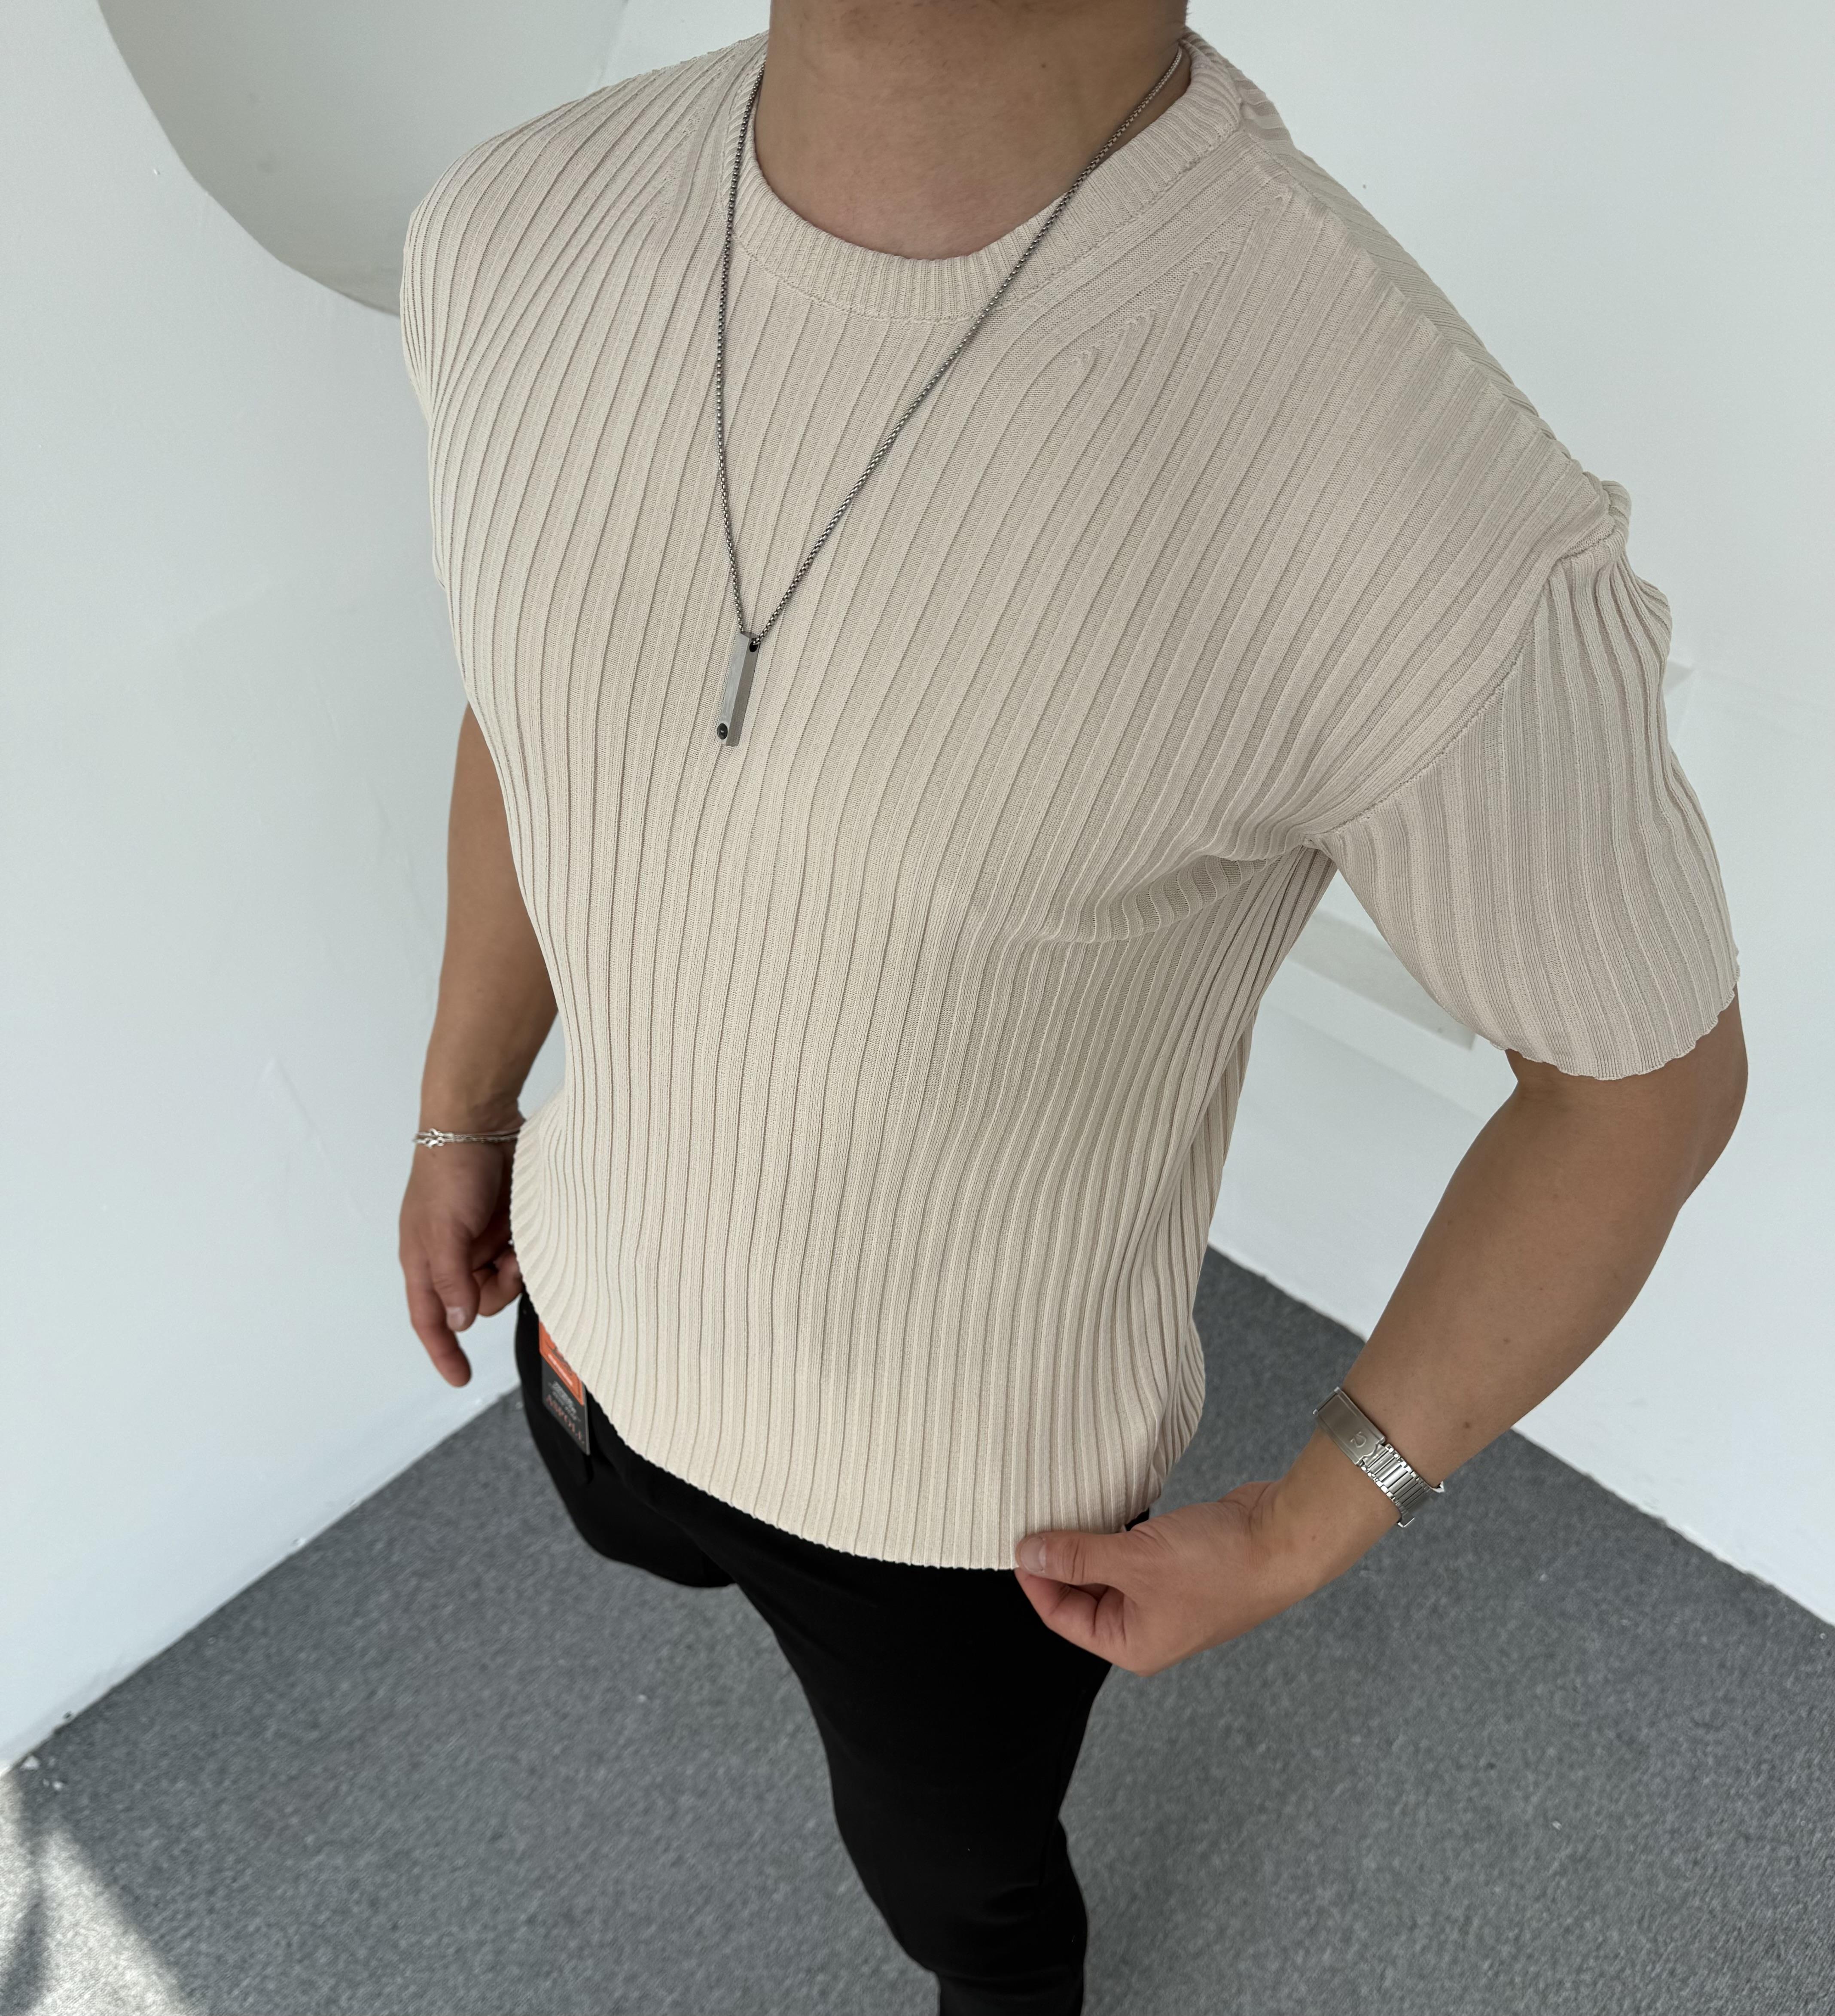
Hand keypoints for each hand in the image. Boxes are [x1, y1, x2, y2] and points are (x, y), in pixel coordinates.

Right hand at [398, 1136, 523, 1385]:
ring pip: (503, 1282)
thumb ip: (451, 1279)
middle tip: (507, 1261)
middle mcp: (451, 1257)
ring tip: (517, 1242)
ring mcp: (480, 1241)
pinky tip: (526, 1234)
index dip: (442, 1352)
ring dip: (515, 1270)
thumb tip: (460, 1322)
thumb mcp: (443, 1231)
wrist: (478, 1123)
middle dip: (496, 1289)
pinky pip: (520, 1257)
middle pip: (476, 1303)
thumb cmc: (449, 1173)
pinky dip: (526, 1253)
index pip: (429, 1319)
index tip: (460, 1379)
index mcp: (423, 1261)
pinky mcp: (506, 1226)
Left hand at [1013, 1483, 1328, 1677]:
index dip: (1036, 1579)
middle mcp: (1148, 1628)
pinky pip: (1134, 1554)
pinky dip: (1118, 1534)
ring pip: (1109, 1571)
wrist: (1284, 1540)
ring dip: (1090, 1543)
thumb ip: (1077, 1557)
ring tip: (1068, 1510)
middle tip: (1040, 1518)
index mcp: (1133, 1645)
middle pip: (1083, 1596)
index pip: (1063, 1618)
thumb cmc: (1218, 1565)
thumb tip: (1028, 1553)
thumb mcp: (1133, 1561)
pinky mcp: (1182, 1567)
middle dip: (1062, 1559)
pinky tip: (1107, 1509)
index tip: (1019, 1541)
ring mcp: (1167, 1597)